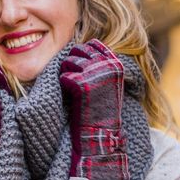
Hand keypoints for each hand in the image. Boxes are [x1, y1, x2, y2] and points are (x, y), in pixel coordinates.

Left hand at [60, 40, 127, 179]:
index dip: (82, 53)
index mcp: (116, 64)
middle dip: (71, 62)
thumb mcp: (107, 83)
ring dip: (66, 73)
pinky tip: (71, 97)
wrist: (101, 135)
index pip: (94, 44)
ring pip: (69, 60)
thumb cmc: (101, 110)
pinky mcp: (82, 83)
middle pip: (79, 49)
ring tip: (73, 90)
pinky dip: (63, 85)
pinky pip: (64, 76)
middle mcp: (108, 65)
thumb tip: (82, 48)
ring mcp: (95, 73)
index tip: (80, 69)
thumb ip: (100, 65)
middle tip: (73, 80)